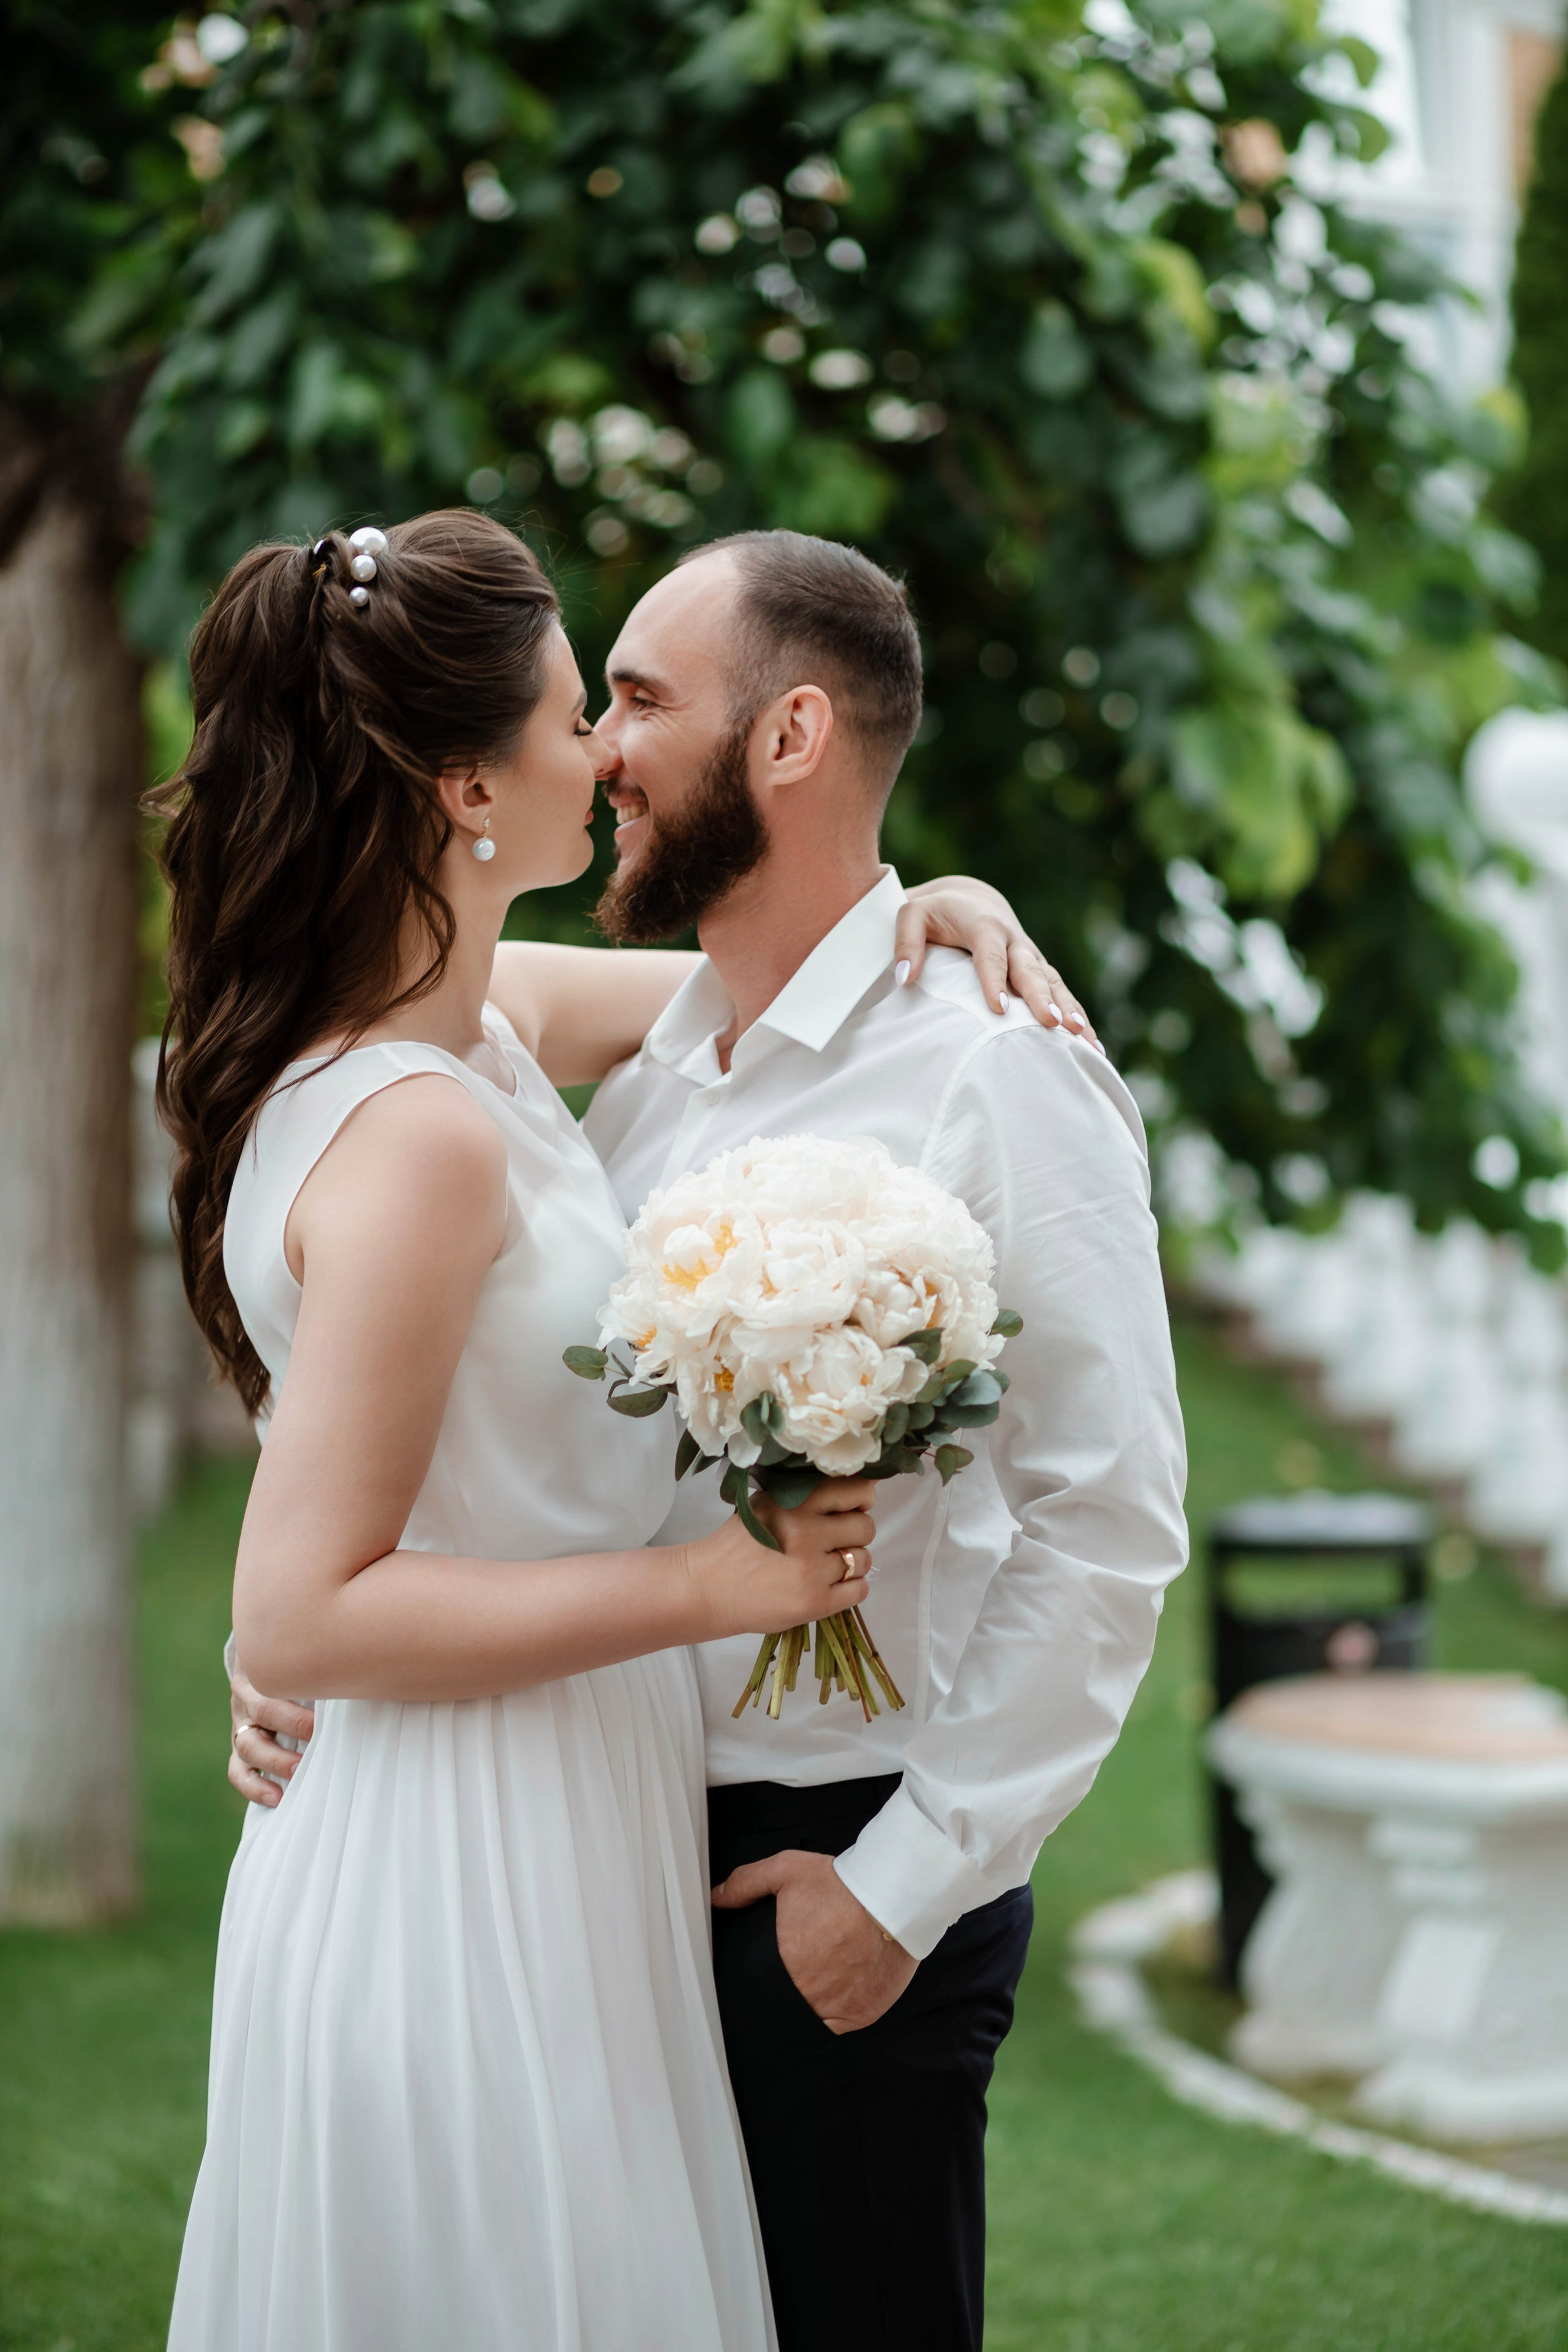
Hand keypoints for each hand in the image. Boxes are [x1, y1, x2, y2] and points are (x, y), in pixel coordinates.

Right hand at [229, 1657, 314, 1809]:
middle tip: (317, 1738)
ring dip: (275, 1761)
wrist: (260, 1668)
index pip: (276, 1679)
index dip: (300, 1691)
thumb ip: (320, 1667)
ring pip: (248, 1746)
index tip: (325, 1707)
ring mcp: (241, 1725)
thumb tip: (360, 1676)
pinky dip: (254, 1787)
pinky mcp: (239, 1750)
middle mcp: (246, 1697)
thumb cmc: (293, 1666)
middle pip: (263, 1711)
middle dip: (293, 1726)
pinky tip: (277, 1798)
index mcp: (261, 1670)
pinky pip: (238, 1772)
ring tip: (299, 1773)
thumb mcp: (299, 1659)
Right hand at [686, 1477, 874, 1641]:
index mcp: (795, 1502)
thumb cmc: (737, 1544)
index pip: (856, 1491)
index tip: (852, 1509)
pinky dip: (852, 1589)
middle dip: (856, 1534)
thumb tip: (851, 1493)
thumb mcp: (766, 1504)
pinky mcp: (815, 1602)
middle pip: (865, 1527)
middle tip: (835, 1543)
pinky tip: (831, 1587)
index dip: (861, 1500)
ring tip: (828, 1568)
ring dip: (853, 1564)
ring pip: (864, 1560)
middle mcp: (807, 1532)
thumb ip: (804, 1496)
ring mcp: (812, 1570)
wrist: (707, 1588)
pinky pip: (859, 1591)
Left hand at [712, 1848, 917, 2032]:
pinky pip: (841, 2026)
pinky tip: (838, 1993)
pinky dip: (837, 2014)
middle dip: (787, 1994)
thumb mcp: (786, 1871)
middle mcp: (807, 1994)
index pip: (760, 1990)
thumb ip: (746, 1883)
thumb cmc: (841, 1885)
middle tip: (797, 1977)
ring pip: (811, 2020)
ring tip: (817, 1986)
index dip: (761, 1986)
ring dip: (810, 2008)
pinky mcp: (863, 2014)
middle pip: (786, 2006)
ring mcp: (836, 2008)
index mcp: (783, 1965)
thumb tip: (716, 1898)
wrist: (893, 1897)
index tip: (769, 1977)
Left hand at [898, 877, 1100, 1047]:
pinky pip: (1062, 993)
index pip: (989, 954)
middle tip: (1054, 1024)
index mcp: (984, 925)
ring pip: (1054, 983)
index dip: (994, 980)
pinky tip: (1093, 1045)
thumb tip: (906, 977)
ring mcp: (1030, 956)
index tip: (998, 1009)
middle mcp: (1014, 940)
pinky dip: (1078, 1016)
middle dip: (1043, 998)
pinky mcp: (1039, 970)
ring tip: (1085, 1040)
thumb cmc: (935, 913)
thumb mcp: (911, 915)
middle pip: (1031, 970)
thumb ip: (905, 942)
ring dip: (1071, 1010)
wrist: (970, 900)